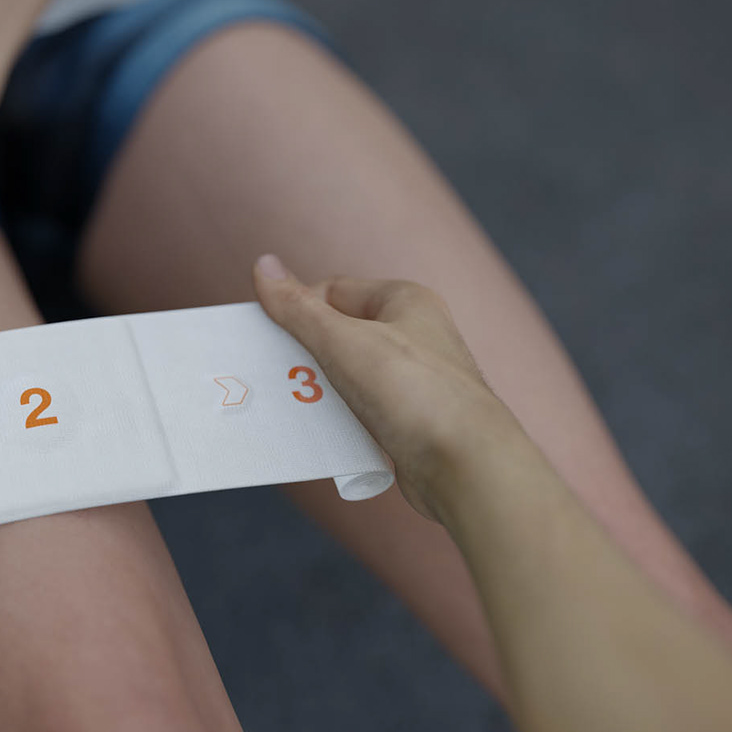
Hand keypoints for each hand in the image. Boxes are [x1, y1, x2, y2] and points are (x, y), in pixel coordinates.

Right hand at [251, 254, 529, 520]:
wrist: (468, 467)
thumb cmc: (415, 393)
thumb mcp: (344, 343)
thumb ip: (299, 308)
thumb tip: (263, 264)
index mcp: (405, 301)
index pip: (333, 291)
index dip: (298, 311)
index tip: (270, 339)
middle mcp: (414, 334)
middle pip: (338, 334)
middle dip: (304, 355)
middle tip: (274, 376)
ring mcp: (414, 379)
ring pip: (348, 376)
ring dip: (319, 391)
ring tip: (296, 409)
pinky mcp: (411, 420)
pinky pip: (361, 411)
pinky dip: (339, 420)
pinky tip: (323, 434)